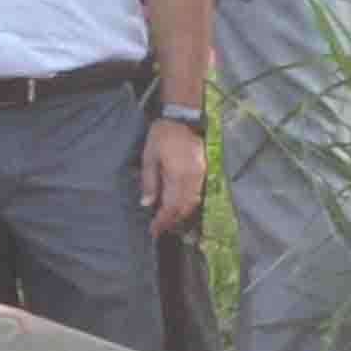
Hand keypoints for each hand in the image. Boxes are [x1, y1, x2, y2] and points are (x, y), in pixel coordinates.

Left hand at [139, 116, 206, 231]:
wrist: (182, 120)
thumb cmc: (161, 137)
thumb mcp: (149, 158)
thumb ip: (149, 182)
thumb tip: (146, 204)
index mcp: (178, 175)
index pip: (171, 206)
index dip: (162, 221)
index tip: (153, 230)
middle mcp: (192, 178)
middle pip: (183, 208)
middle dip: (171, 221)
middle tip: (158, 229)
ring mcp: (200, 175)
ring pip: (192, 203)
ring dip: (180, 214)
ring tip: (166, 221)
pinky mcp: (203, 172)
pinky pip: (197, 194)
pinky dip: (187, 204)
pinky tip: (177, 207)